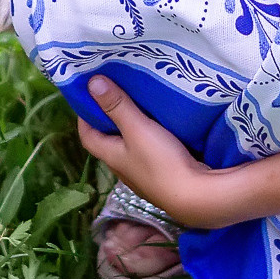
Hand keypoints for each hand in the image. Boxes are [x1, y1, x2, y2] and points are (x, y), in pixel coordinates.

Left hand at [77, 76, 246, 229]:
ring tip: (139, 102)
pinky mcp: (162, 173)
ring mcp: (143, 172)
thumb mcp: (137, 129)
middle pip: (109, 140)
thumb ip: (117, 106)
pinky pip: (149, 149)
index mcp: (111, 156)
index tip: (89, 94)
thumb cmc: (161, 162)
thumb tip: (92, 83)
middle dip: (109, 117)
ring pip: (131, 145)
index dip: (84, 116)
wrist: (195, 195)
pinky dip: (150, 135)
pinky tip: (162, 124)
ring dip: (131, 126)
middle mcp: (123, 166)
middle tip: (117, 92)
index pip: (87, 136)